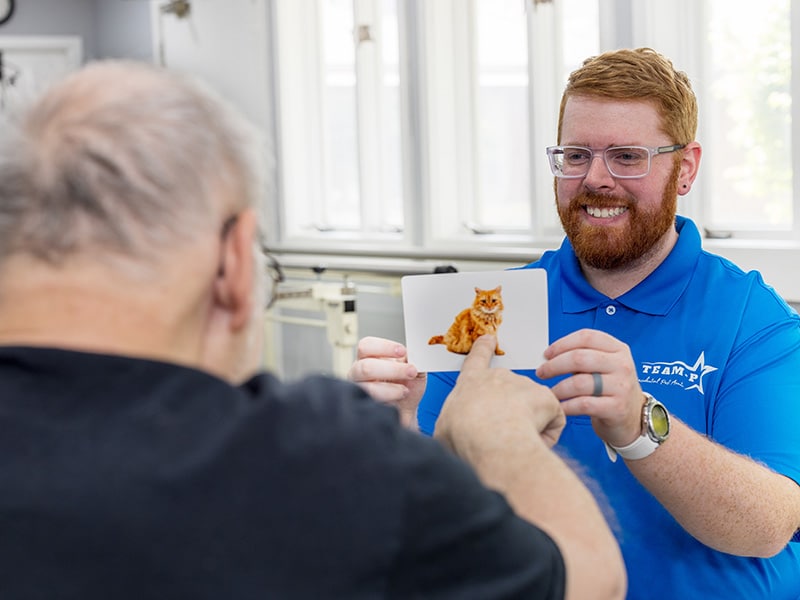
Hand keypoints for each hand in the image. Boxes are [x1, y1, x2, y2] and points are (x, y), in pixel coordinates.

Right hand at [347, 336, 426, 426]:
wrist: (406, 409)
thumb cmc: (407, 385)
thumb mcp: (414, 368)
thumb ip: (414, 358)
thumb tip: (418, 350)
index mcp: (369, 357)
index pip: (367, 346)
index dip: (384, 347)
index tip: (402, 351)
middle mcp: (359, 372)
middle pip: (365, 366)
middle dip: (393, 369)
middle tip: (411, 372)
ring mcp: (359, 390)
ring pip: (367, 387)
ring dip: (391, 389)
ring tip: (405, 390)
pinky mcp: (363, 405)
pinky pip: (372, 402)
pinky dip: (389, 400)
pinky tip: (398, 398)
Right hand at [436, 335, 564, 453]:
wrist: (491, 438)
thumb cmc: (467, 434)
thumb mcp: (446, 427)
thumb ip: (456, 421)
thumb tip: (461, 429)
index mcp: (471, 382)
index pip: (477, 359)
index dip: (483, 349)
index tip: (489, 339)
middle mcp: (498, 377)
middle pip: (508, 390)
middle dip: (509, 410)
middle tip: (502, 433)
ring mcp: (524, 384)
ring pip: (531, 410)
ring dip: (526, 425)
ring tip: (515, 442)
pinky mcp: (546, 397)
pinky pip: (550, 421)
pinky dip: (545, 434)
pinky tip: (533, 442)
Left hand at [536, 328, 644, 447]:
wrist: (633, 417)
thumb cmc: (611, 389)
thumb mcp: (603, 366)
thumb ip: (582, 358)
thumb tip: (549, 356)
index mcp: (617, 349)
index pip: (586, 337)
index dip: (562, 344)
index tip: (547, 354)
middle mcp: (622, 365)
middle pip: (579, 358)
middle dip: (554, 365)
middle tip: (542, 372)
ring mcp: (621, 386)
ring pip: (579, 382)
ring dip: (558, 388)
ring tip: (550, 393)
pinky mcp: (617, 408)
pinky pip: (583, 404)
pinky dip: (566, 406)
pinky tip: (560, 407)